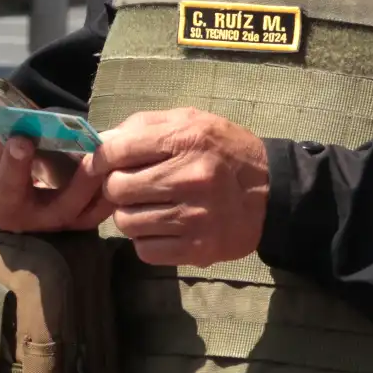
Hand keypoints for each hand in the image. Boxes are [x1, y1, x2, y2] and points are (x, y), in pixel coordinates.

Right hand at [0, 112, 111, 234]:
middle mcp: (26, 215)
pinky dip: (108, 196)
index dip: (12, 159)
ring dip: (95, 185)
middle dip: (70, 179)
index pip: (4, 178)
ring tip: (106, 159)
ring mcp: (54, 222)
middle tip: (86, 155)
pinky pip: (96, 214)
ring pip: (78, 209)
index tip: (22, 138)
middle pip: (54, 202)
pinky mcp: (76, 223)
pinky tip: (118, 173)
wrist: (6, 211)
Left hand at [95, 107, 269, 266]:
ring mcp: (194, 217)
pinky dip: (146, 240)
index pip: (116, 151)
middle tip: (134, 186)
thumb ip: (142, 127)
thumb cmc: (223, 151)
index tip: (102, 165)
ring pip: (126, 223)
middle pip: (117, 189)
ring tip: (151, 207)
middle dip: (118, 188)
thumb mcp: (190, 121)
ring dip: (131, 215)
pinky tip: (163, 227)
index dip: (99, 160)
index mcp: (186, 139)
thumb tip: (99, 144)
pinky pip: (144, 250)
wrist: (272, 191)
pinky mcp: (198, 249)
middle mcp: (190, 178)